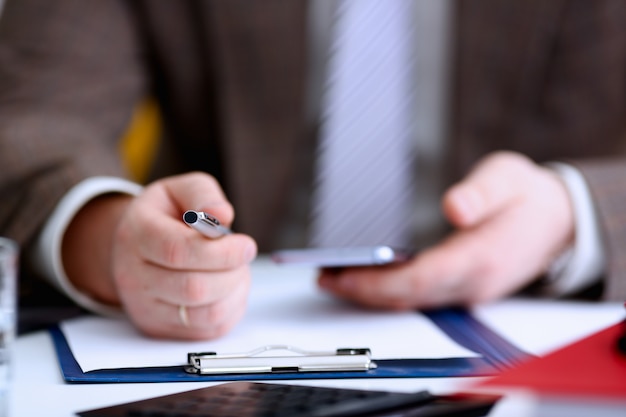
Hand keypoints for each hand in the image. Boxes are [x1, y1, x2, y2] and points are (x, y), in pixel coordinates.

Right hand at [63, 172, 256, 339]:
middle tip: (243, 254)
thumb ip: (203, 195)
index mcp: (137, 234)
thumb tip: (222, 215)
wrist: (134, 247)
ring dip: (234, 291)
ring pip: (204, 314)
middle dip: (232, 271)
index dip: (220, 251)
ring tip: (236, 270)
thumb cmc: (164, 216)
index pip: (178, 251)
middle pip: (194, 288)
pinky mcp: (160, 328)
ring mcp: (144, 307)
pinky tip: (229, 287)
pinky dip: (230, 309)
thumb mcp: (179, 190)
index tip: (246, 244)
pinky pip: (208, 330)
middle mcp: (133, 276)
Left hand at [318, 151, 574, 309]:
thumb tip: (455, 207)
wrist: (557, 222)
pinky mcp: (460, 286)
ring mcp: (466, 289)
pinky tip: (365, 278)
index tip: (340, 274)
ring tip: (333, 277)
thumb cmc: (527, 197)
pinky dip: (387, 290)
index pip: (418, 280)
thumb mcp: (508, 178)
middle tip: (322, 276)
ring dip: (370, 293)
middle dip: (361, 291)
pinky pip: (418, 296)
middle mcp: (470, 282)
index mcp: (480, 258)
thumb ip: (481, 193)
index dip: (375, 282)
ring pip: (410, 300)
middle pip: (406, 297)